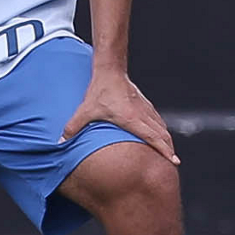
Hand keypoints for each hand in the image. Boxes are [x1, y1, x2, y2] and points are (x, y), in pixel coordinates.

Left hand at [61, 67, 179, 163]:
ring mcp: (146, 110)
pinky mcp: (146, 106)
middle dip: (170, 150)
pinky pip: (158, 121)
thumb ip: (73, 127)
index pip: (153, 137)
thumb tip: (60, 142)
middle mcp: (143, 115)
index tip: (174, 161)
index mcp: (132, 119)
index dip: (164, 150)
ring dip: (167, 141)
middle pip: (163, 135)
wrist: (111, 70)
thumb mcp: (85, 110)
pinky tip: (161, 137)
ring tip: (170, 154)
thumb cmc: (100, 90)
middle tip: (173, 164)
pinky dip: (162, 131)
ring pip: (162, 128)